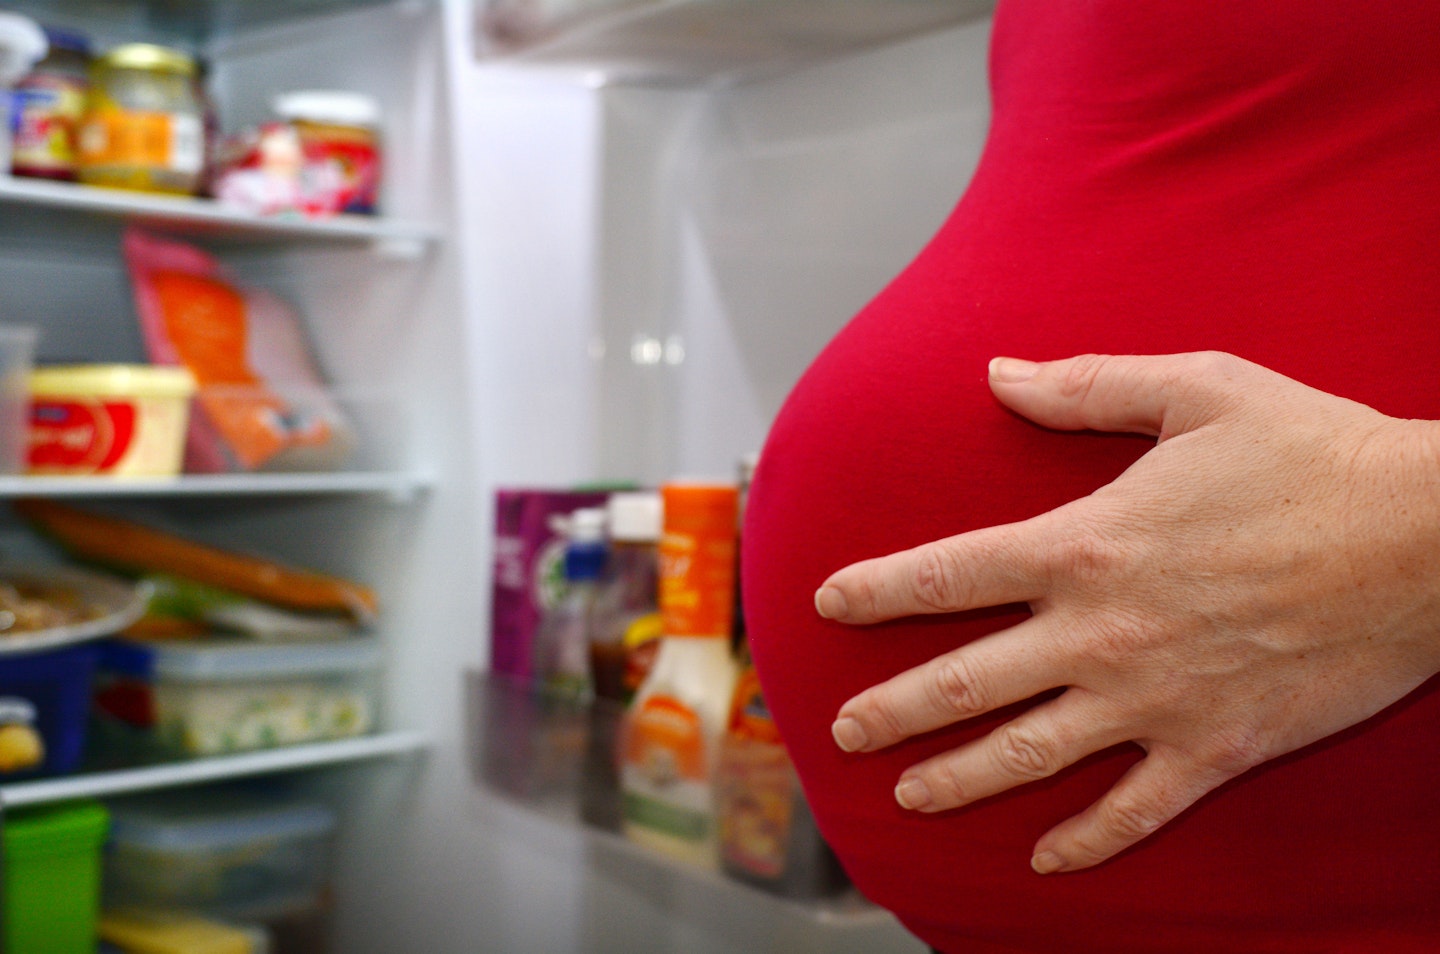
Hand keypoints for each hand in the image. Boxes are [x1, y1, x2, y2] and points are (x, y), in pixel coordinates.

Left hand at [816, 352, 1439, 873]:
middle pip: (965, 681)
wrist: (1430, 539)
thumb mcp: (1197, 390)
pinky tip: (1046, 859)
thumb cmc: (1314, 455)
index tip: (826, 605)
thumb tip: (999, 373)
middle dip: (892, 711)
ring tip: (908, 797)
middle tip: (840, 734)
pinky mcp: (1217, 746)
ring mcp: (1155, 698)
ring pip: (1030, 754)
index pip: (947, 573)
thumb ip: (1085, 387)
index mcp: (1085, 543)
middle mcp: (1101, 631)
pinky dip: (1088, 839)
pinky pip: (1135, 808)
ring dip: (959, 780)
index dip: (876, 591)